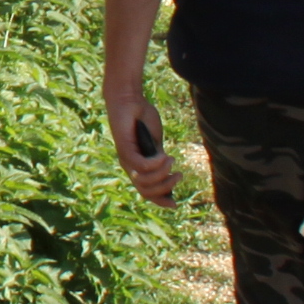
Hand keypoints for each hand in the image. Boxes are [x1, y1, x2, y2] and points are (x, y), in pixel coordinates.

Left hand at [107, 91, 178, 207]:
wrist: (130, 99)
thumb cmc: (142, 119)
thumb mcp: (156, 143)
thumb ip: (160, 159)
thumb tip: (170, 175)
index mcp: (137, 167)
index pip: (145, 192)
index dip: (159, 201)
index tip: (174, 203)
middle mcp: (129, 166)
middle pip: (145, 191)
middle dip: (165, 187)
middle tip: (178, 175)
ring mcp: (126, 158)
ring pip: (144, 181)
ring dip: (162, 175)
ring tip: (171, 160)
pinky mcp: (125, 148)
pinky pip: (141, 166)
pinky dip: (156, 164)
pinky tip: (164, 155)